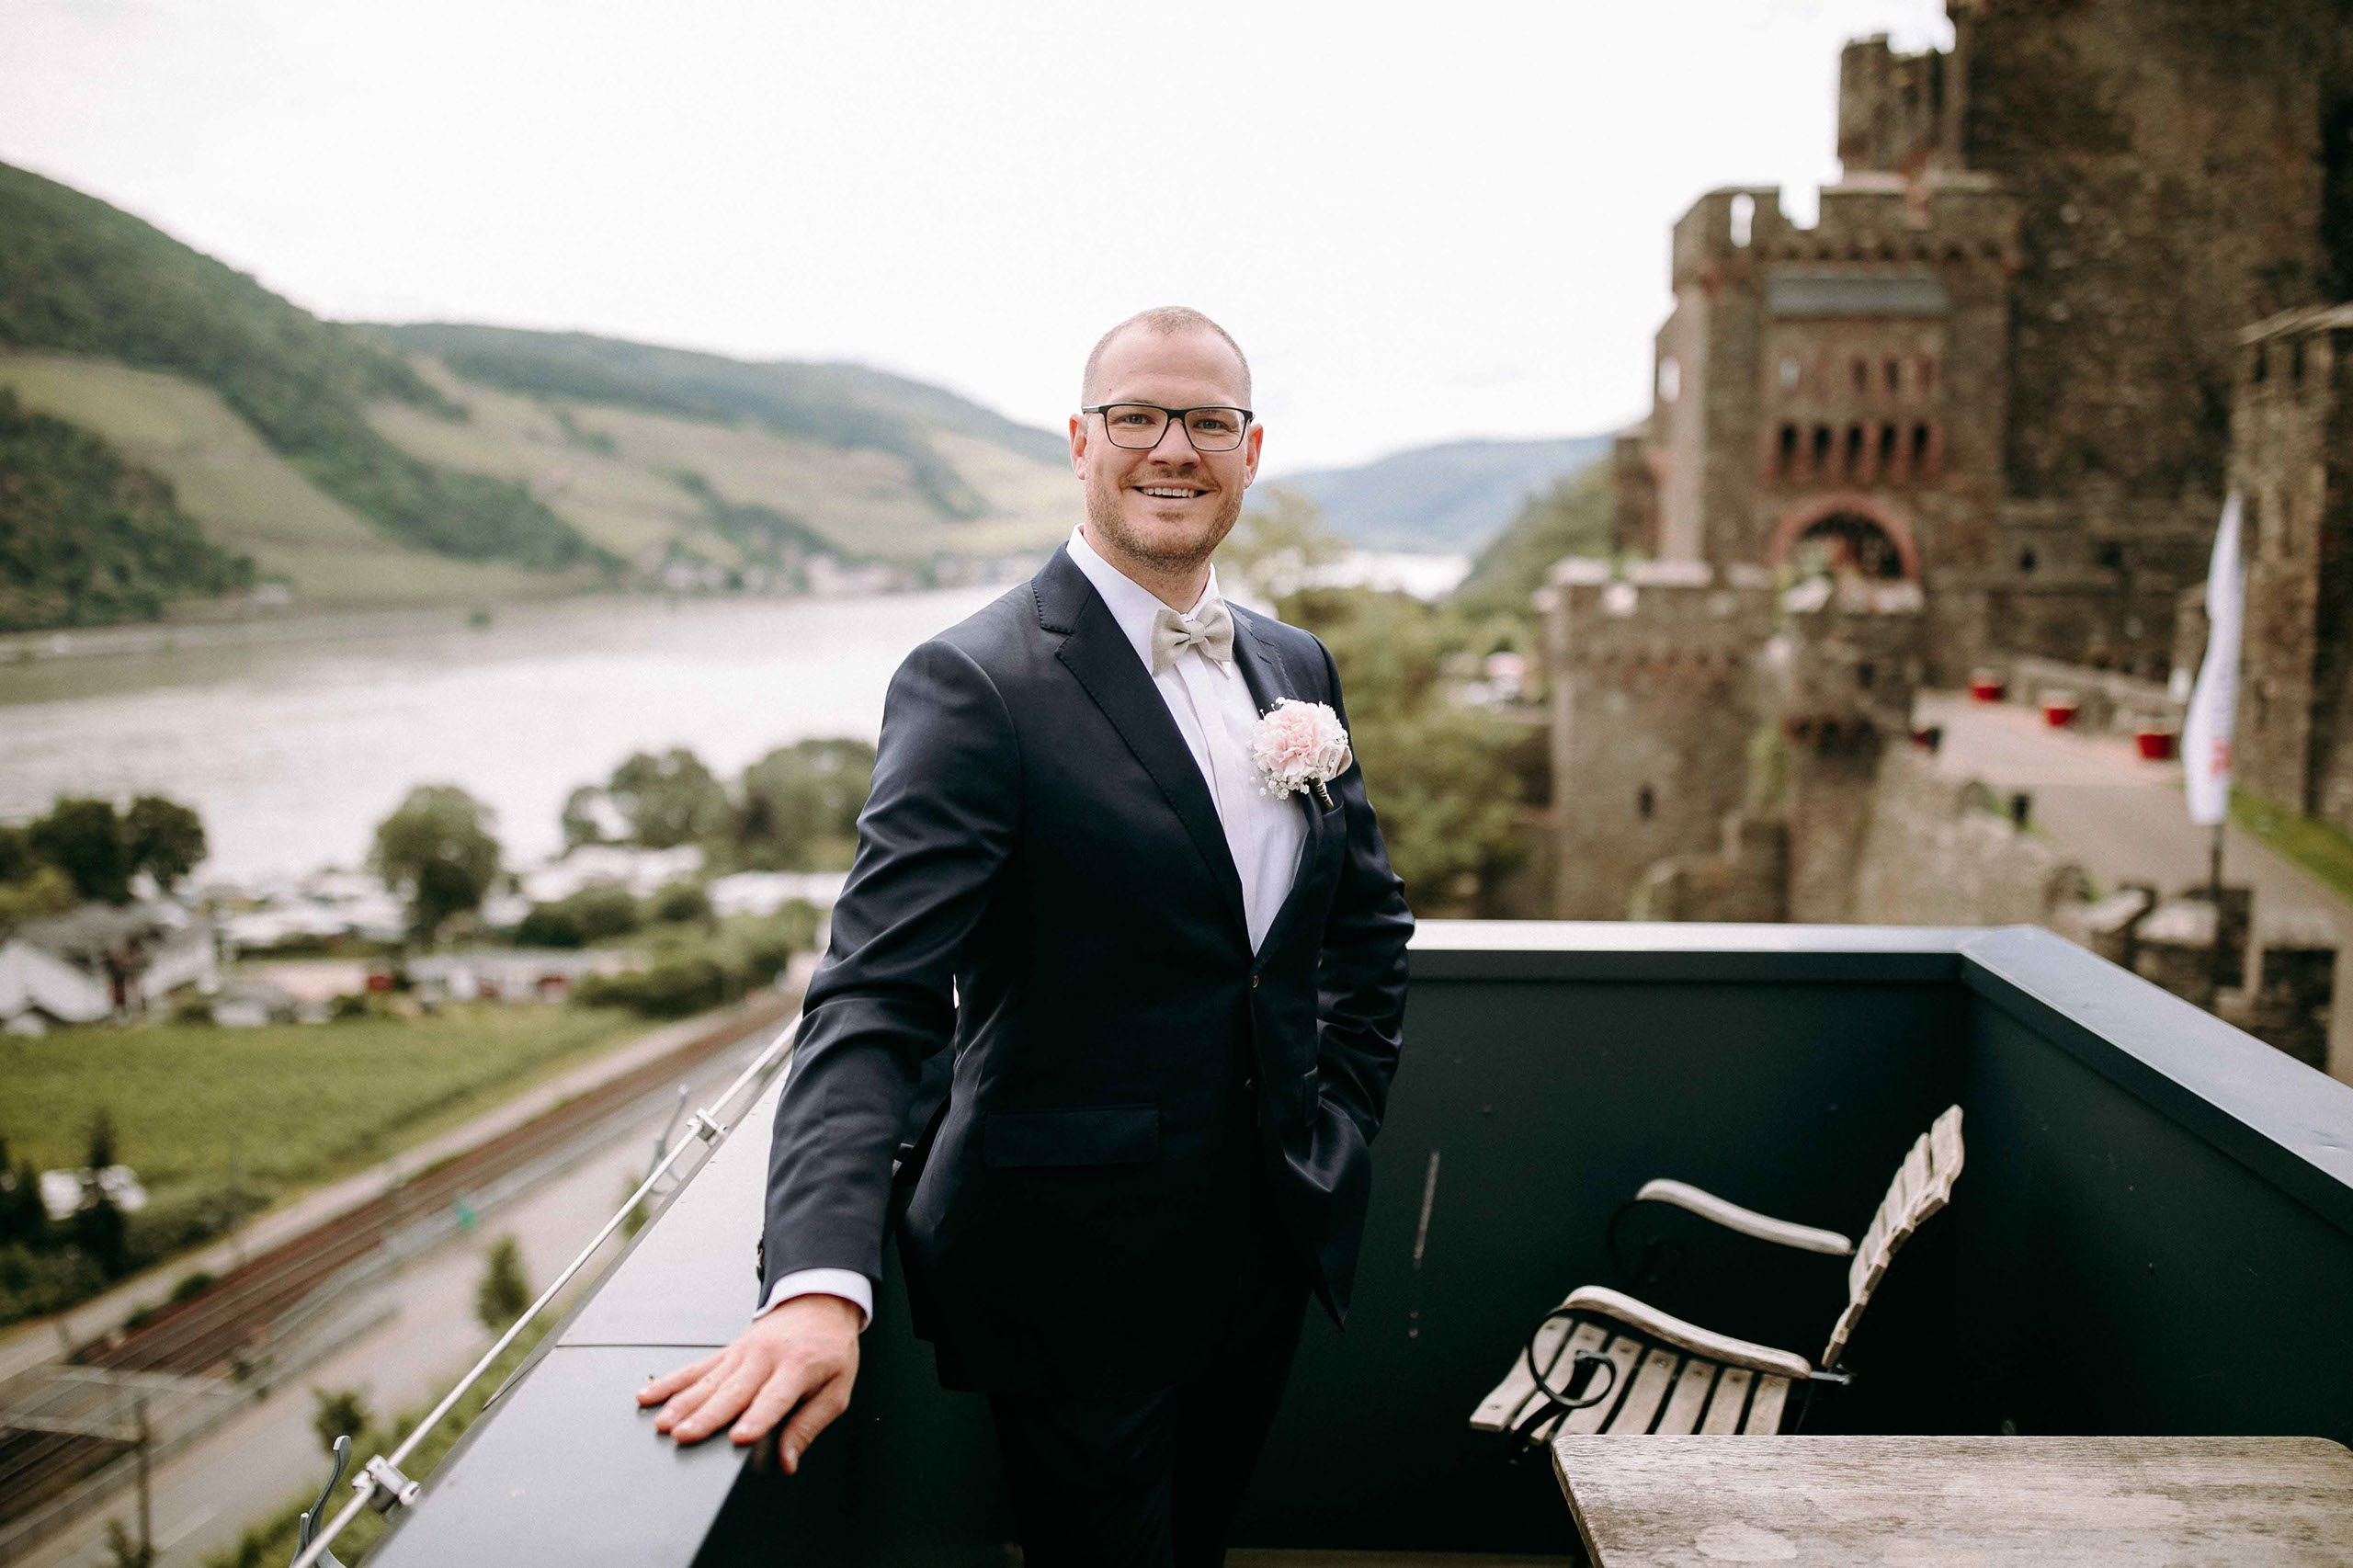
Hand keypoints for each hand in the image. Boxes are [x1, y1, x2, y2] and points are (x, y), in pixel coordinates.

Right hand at [636, 1292, 860, 1472]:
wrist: (820, 1304)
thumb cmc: (830, 1350)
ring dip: (682, 1403)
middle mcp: (764, 1358)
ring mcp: (741, 1353)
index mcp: (797, 1367)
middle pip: (733, 1391)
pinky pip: (695, 1368)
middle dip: (707, 1415)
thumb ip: (809, 1426)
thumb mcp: (837, 1389)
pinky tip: (649, 1395)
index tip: (740, 1437)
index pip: (774, 1397)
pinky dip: (670, 1382)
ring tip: (663, 1423)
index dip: (757, 1418)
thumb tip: (787, 1461)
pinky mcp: (727, 1352)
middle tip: (684, 1436)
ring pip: (707, 1381)